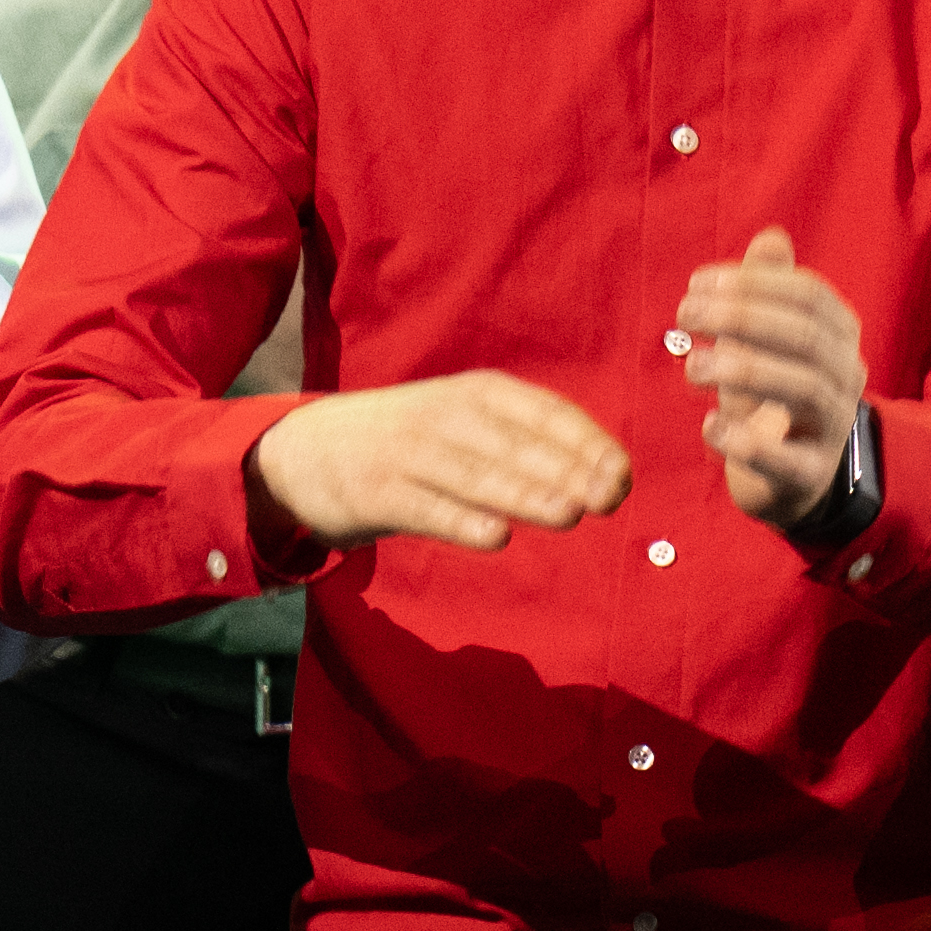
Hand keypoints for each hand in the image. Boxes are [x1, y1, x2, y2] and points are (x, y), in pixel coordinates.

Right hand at [249, 371, 635, 555]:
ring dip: (526, 494)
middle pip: (517, 445)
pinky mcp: (377, 493)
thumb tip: (600, 474)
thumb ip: (524, 442)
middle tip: (611, 499)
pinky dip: (462, 522)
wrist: (306, 449)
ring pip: (478, 475)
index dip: (587, 442)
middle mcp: (447, 415)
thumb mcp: (467, 422)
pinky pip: (427, 509)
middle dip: (569, 471)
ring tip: (572, 513)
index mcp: (479, 393)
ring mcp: (410, 454)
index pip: (545, 412)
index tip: (623, 475)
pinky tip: (498, 538)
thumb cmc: (411, 441)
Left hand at [669, 224, 871, 528]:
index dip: (753, 283)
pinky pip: (787, 460)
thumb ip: (767, 290)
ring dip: (743, 370)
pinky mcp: (809, 475)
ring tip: (691, 368)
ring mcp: (833, 428)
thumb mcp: (766, 340)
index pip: (808, 295)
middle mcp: (847, 376)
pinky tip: (708, 425)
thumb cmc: (772, 395)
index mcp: (839, 335)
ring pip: (805, 389)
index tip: (696, 284)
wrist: (794, 477)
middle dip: (742, 317)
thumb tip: (770, 237)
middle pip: (806, 336)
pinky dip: (745, 441)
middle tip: (683, 314)